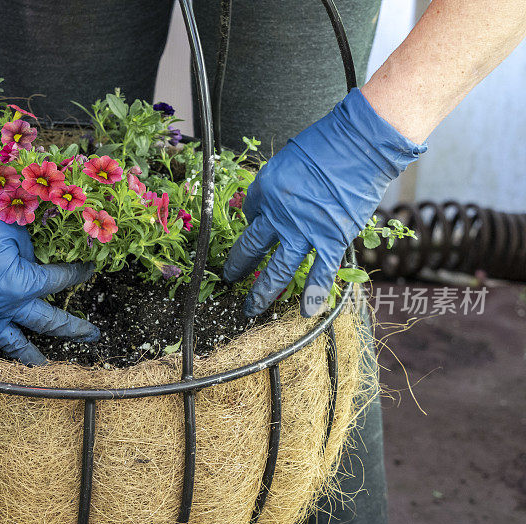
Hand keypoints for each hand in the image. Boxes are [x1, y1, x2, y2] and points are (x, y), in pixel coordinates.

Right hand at [0, 148, 98, 364]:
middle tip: (91, 336)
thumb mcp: (15, 236)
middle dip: (74, 330)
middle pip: (48, 324)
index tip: (88, 271)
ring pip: (12, 345)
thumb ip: (30, 257)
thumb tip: (34, 266)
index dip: (77, 275)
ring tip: (45, 367)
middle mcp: (7, 306)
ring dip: (31, 358)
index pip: (59, 281)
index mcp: (24, 283)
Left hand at [223, 88, 426, 317]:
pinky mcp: (331, 239)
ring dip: (263, 292)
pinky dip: (313, 294)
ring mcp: (304, 231)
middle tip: (229, 279)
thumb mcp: (287, 159)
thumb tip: (268, 203)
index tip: (254, 227)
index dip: (252, 221)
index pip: (250, 213)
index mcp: (265, 190)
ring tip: (251, 308)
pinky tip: (306, 311)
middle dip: (238, 266)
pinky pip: (319, 273)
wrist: (361, 146)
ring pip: (278, 269)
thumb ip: (275, 185)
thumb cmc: (327, 145)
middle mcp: (278, 215)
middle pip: (252, 247)